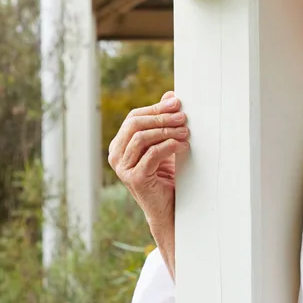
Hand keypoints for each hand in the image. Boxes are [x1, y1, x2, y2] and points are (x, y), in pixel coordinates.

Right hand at [108, 91, 188, 274]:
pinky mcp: (134, 178)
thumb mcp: (165, 143)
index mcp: (120, 144)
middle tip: (184, 117)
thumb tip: (171, 95)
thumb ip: (164, 122)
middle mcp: (116, 155)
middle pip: (135, 124)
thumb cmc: (166, 175)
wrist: (168, 207)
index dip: (156, 108)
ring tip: (186, 132)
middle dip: (161, 117)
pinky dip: (169, 146)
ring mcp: (122, 168)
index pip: (134, 117)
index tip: (178, 103)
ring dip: (167, 131)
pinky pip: (151, 154)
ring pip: (142, 137)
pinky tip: (183, 146)